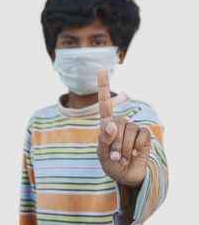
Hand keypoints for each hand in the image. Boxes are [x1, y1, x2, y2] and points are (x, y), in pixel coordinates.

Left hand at [97, 69, 150, 187]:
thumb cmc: (112, 164)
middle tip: (116, 157)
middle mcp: (121, 123)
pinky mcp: (144, 134)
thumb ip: (104, 140)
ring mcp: (133, 128)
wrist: (127, 176)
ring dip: (125, 149)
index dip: (103, 86)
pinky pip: (141, 135)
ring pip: (129, 129)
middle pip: (117, 122)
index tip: (101, 69)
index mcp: (107, 125)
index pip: (105, 103)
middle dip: (115, 143)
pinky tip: (135, 155)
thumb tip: (112, 124)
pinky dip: (136, 148)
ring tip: (124, 159)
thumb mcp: (102, 154)